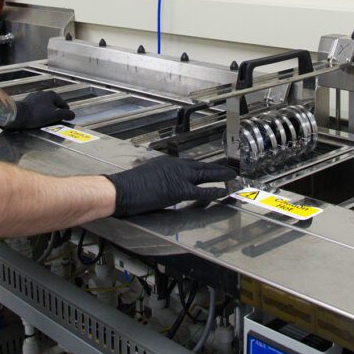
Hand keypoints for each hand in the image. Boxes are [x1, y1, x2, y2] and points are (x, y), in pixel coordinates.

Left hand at [0, 90, 74, 130]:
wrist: (18, 115)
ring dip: (46, 113)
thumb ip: (65, 115)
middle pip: (54, 105)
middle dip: (55, 113)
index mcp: (52, 94)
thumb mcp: (54, 116)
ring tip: (44, 122)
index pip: (64, 105)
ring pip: (45, 106)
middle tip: (54, 122)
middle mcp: (43, 93)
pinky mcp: (27, 101)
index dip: (65, 114)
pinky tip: (36, 119)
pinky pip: (36, 108)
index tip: (64, 121)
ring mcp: (34, 96)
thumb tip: (72, 115)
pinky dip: (38, 113)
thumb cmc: (37, 115)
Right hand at [104, 157, 235, 216]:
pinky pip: (201, 191)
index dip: (202, 167)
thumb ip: (159, 178)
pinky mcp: (179, 190)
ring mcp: (178, 177)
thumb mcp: (146, 175)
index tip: (210, 168)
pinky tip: (223, 191)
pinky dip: (214, 191)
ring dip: (220, 176)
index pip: (189, 164)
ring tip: (232, 177)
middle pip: (201, 166)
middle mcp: (174, 166)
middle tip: (229, 169)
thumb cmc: (128, 186)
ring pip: (205, 174)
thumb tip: (163, 185)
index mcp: (166, 162)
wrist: (121, 189)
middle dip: (217, 168)